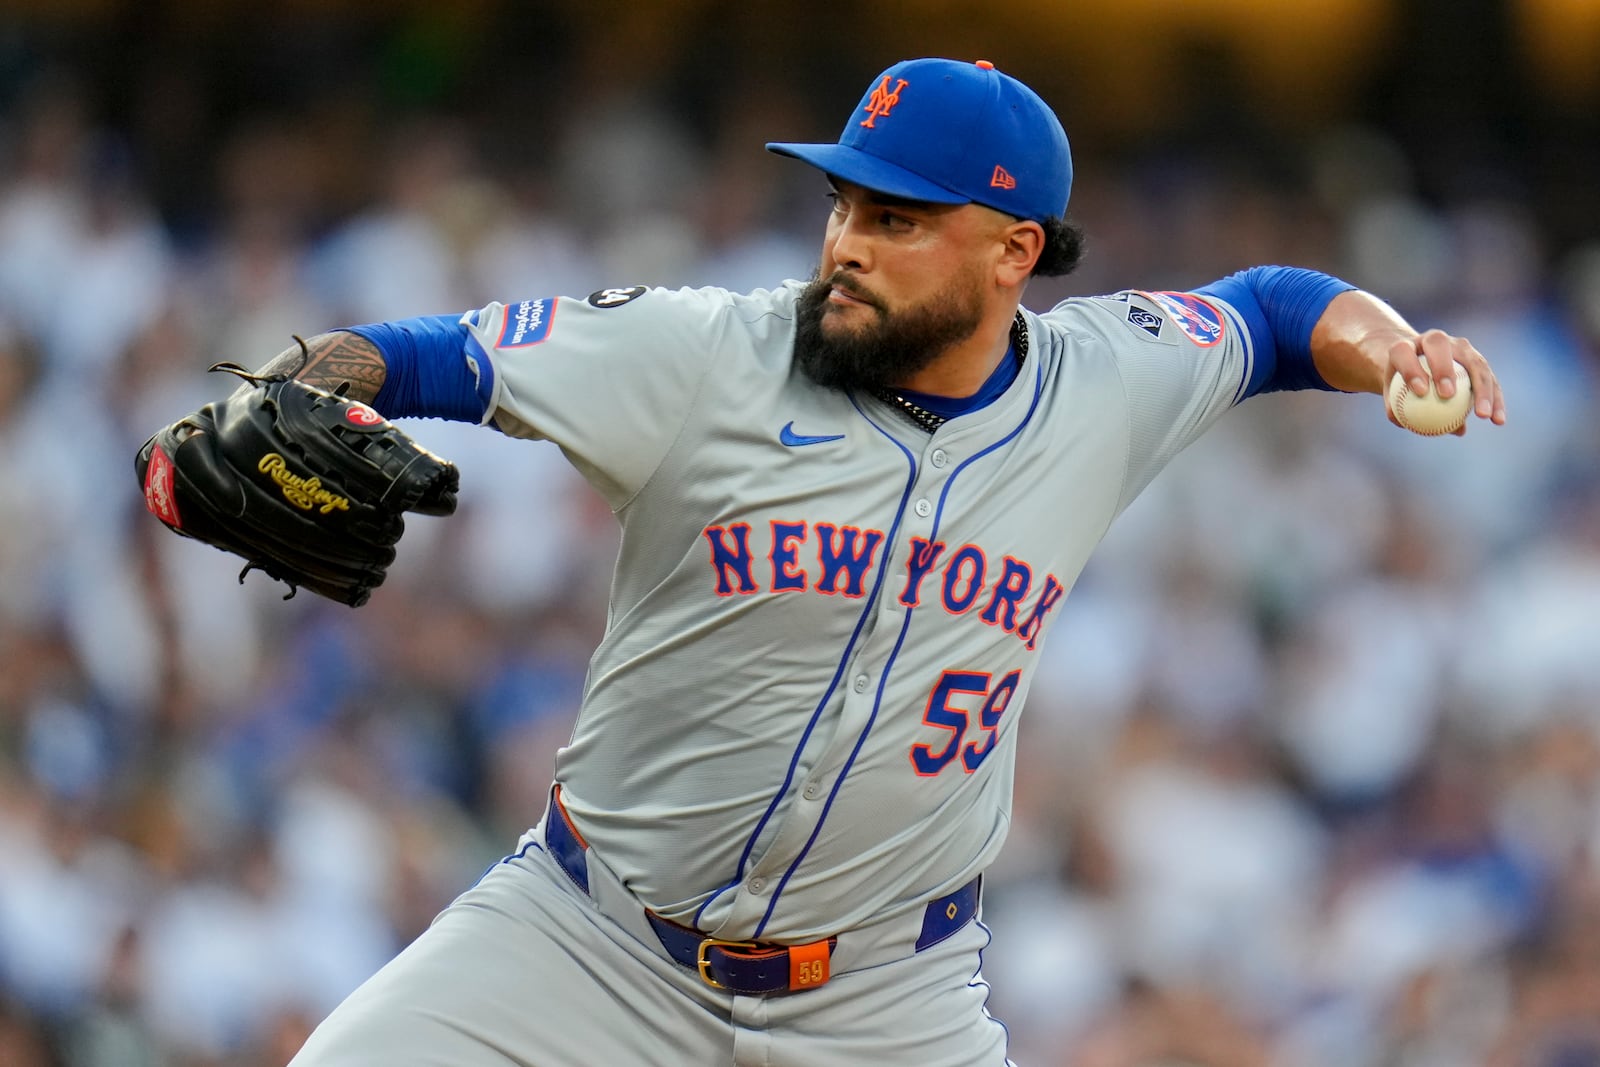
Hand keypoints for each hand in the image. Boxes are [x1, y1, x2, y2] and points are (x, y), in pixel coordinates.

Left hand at [1384, 328, 1505, 435]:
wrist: (1417, 364)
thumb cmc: (1399, 385)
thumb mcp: (1391, 396)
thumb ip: (1394, 408)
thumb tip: (1402, 423)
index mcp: (1406, 346)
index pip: (1404, 352)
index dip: (1411, 368)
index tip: (1421, 391)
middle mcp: (1435, 339)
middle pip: (1440, 345)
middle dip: (1444, 368)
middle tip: (1447, 395)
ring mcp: (1459, 347)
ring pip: (1474, 362)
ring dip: (1481, 388)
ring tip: (1483, 415)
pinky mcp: (1477, 359)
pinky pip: (1490, 378)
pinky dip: (1495, 399)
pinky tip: (1497, 420)